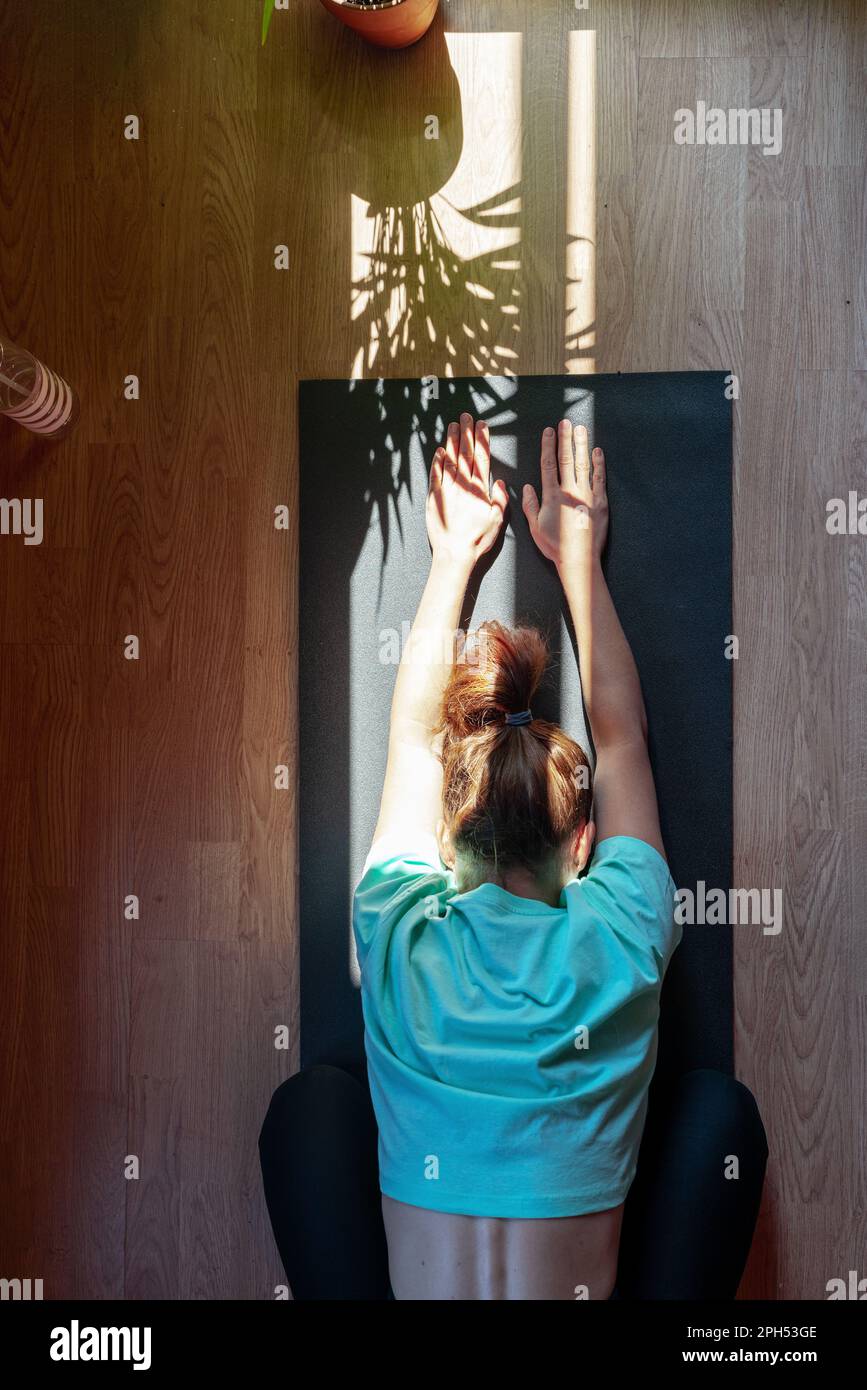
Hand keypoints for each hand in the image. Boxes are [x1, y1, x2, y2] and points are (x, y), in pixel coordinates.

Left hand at [426, 413, 508, 567]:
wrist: (454, 553)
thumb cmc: (477, 540)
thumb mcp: (498, 521)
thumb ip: (500, 499)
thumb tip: (500, 482)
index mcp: (480, 490)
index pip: (482, 458)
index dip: (482, 440)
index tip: (482, 425)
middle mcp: (463, 486)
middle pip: (465, 453)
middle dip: (466, 433)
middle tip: (466, 416)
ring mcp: (447, 490)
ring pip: (450, 460)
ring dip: (451, 441)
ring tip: (453, 425)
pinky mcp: (434, 498)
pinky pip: (435, 475)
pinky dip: (437, 462)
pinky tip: (439, 451)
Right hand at [522, 420, 607, 569]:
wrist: (578, 559)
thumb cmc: (554, 546)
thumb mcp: (535, 527)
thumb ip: (531, 505)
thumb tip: (528, 487)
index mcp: (552, 496)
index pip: (548, 464)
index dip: (548, 446)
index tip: (549, 431)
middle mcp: (569, 491)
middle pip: (566, 459)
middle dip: (565, 439)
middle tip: (565, 422)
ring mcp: (587, 495)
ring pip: (584, 464)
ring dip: (581, 445)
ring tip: (581, 429)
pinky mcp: (600, 502)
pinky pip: (600, 478)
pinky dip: (599, 464)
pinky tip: (597, 451)